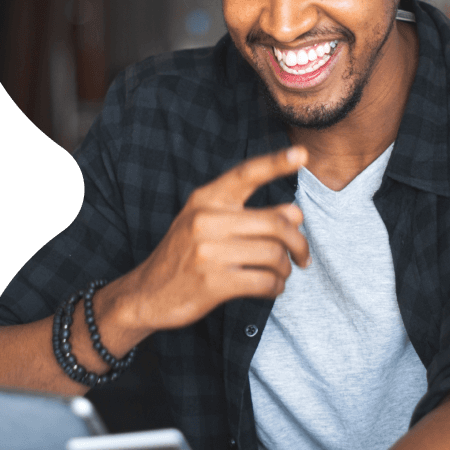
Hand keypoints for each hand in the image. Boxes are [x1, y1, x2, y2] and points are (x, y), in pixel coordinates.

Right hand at [120, 147, 309, 333]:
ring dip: (286, 268)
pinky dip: (276, 287)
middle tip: (303, 256)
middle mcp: (206, 220)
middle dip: (299, 242)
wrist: (146, 295)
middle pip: (276, 223)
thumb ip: (252, 216)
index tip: (302, 154)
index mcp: (206, 199)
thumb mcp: (210, 225)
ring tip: (281, 273)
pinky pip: (264, 282)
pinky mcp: (212, 283)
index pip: (246, 174)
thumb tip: (296, 213)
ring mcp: (207, 252)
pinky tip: (272, 288)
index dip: (276, 163)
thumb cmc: (187, 255)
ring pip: (274, 254)